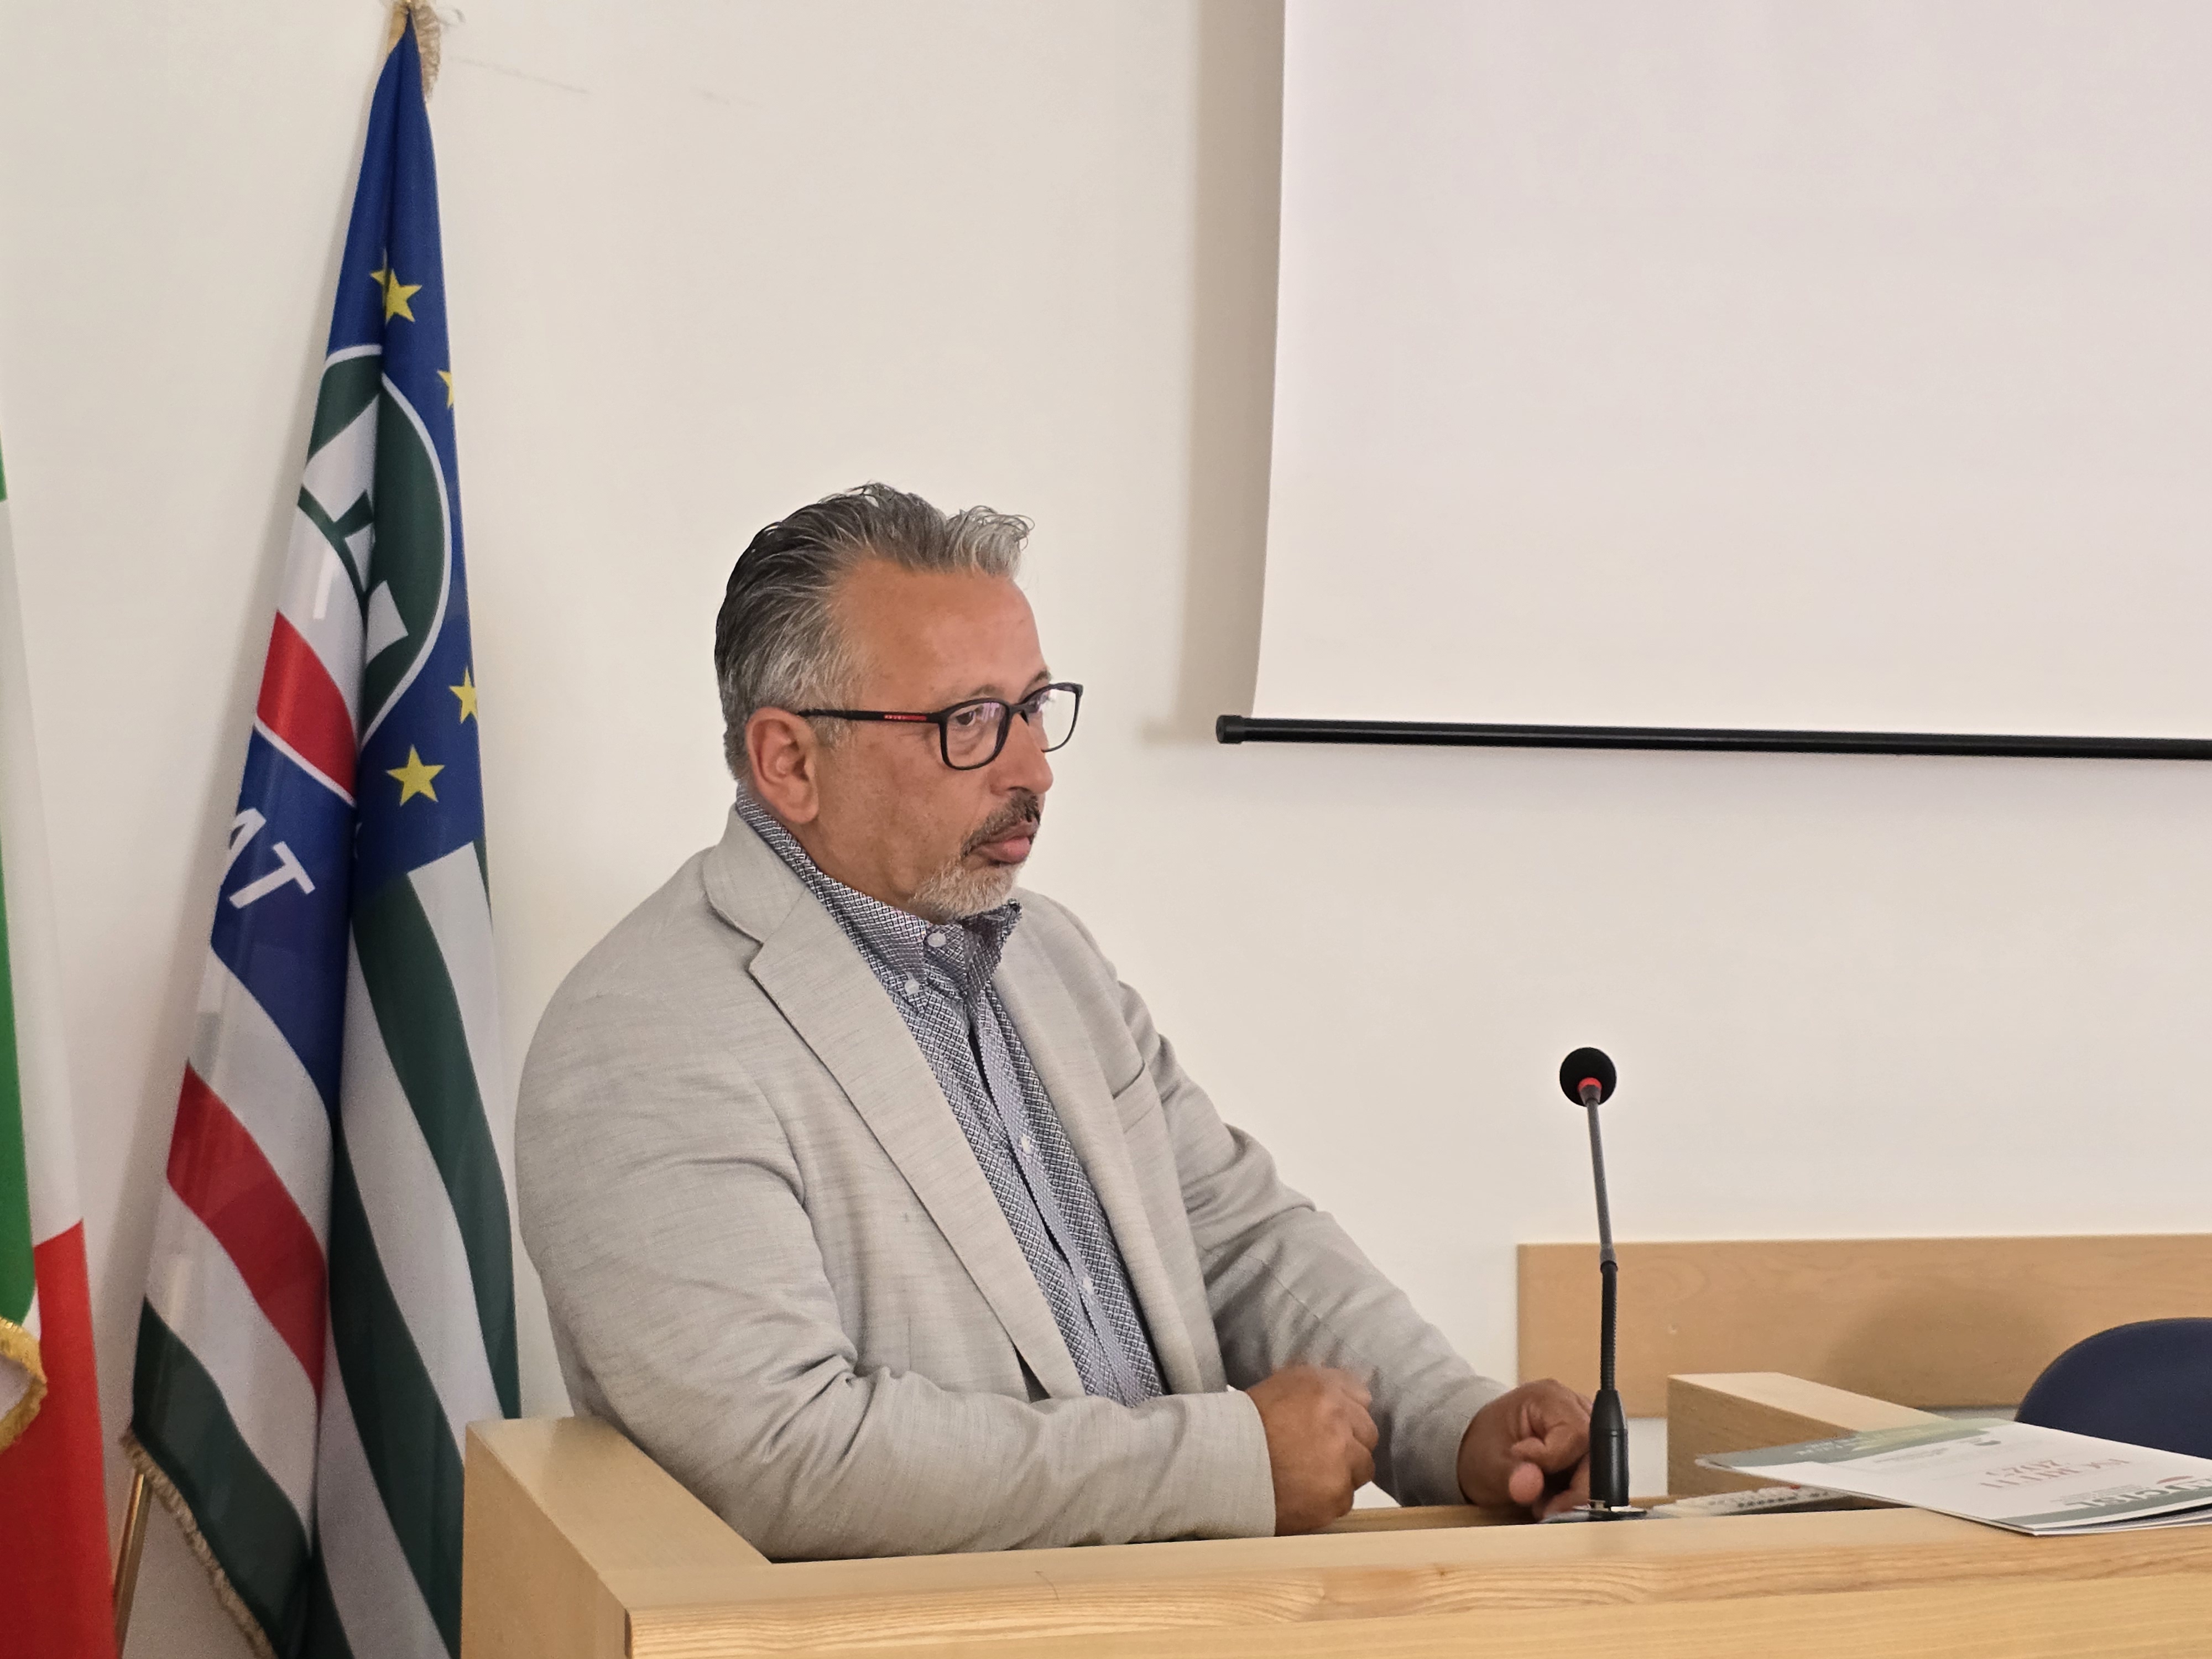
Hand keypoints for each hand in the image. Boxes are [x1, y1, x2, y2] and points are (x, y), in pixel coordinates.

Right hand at [1245, 1365, 1378, 1533]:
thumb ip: (1320, 1381)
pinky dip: (1329, 1498)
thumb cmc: (1245, 1425)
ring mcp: (1341, 1460)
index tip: (1334, 1424)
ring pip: (1362, 1468)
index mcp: (1324, 1389)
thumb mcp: (1282, 1384)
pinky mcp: (1337, 1496)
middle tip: (1319, 1452)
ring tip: (1310, 1475)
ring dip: (1343, 1471)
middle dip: (1350, 1443)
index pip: (1361, 1397)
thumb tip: (1354, 1383)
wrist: (1220, 1466)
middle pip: (1368, 1434)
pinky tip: (1303, 1493)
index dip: (1347, 1413)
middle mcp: (1339, 1420)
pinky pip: (1346, 1498)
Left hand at [1456, 1379, 1591, 1517]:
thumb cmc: (1483, 1448)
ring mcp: (1583, 1424)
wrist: (1480, 1448)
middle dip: (1575, 1489)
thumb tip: (1532, 1483)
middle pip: (1597, 1453)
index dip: (1557, 1462)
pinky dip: (1577, 1490)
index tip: (1529, 1476)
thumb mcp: (1487, 1466)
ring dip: (1576, 1492)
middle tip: (1546, 1508)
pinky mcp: (1587, 1444)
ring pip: (1600, 1467)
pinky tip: (1556, 1495)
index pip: (1576, 1433)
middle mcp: (1573, 1405)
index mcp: (1548, 1398)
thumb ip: (1510, 1476)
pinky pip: (1595, 1472)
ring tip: (1546, 1500)